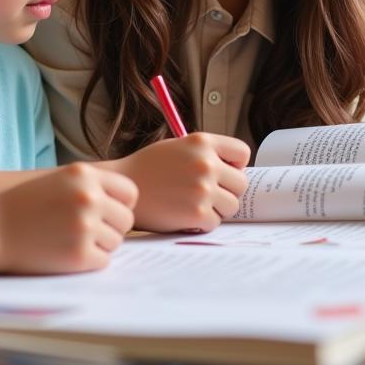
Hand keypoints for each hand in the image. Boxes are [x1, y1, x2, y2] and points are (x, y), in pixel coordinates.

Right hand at [0, 163, 136, 273]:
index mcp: (85, 175)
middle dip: (111, 228)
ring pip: (115, 242)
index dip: (121, 205)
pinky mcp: (79, 254)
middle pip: (126, 220)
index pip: (130, 193)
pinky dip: (89, 261)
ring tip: (70, 239)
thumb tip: (130, 204)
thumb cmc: (27, 205)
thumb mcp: (60, 180)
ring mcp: (85, 226)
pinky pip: (103, 261)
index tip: (106, 213)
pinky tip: (66, 252)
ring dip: (99, 245)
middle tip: (86, 231)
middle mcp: (88, 197)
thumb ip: (93, 186)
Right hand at [112, 133, 249, 232]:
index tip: (223, 172)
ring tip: (192, 203)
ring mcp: (203, 189)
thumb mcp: (178, 147)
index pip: (242, 152)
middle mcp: (205, 163)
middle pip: (241, 183)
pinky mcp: (197, 213)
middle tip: (205, 193)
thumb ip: (206, 154)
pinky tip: (183, 214)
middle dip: (227, 190)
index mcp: (202, 141)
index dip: (234, 165)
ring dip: (216, 208)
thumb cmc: (149, 168)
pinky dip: (202, 222)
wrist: (122, 186)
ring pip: (232, 206)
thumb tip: (237, 171)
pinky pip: (216, 222)